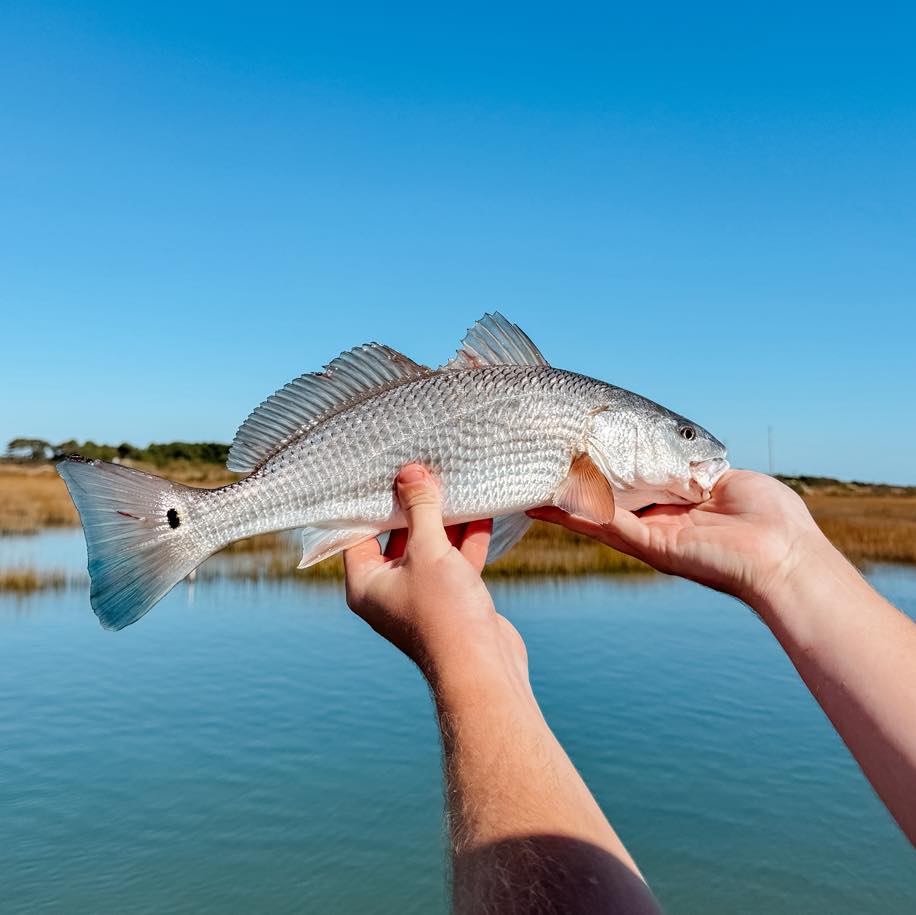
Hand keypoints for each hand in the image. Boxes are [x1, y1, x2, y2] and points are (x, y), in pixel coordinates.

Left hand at [344, 464, 526, 686]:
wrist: (483, 669)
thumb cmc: (443, 614)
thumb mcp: (428, 551)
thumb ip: (420, 510)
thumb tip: (410, 473)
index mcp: (366, 583)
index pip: (359, 532)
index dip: (371, 501)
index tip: (383, 471)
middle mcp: (389, 589)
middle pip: (397, 536)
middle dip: (413, 505)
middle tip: (423, 468)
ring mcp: (422, 595)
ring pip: (430, 547)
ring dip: (444, 519)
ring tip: (453, 483)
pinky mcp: (452, 599)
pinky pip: (455, 561)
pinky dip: (466, 539)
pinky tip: (481, 511)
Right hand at [528, 470, 826, 603]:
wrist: (787, 555)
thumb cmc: (772, 518)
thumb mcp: (726, 476)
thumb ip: (694, 467)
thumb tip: (676, 455)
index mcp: (676, 504)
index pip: (631, 483)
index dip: (605, 467)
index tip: (579, 449)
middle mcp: (657, 522)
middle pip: (606, 500)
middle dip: (574, 484)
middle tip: (542, 462)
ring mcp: (651, 536)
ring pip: (596, 515)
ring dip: (562, 501)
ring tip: (530, 483)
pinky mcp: (652, 546)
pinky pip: (608, 526)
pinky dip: (576, 515)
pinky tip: (548, 504)